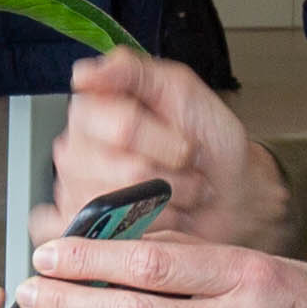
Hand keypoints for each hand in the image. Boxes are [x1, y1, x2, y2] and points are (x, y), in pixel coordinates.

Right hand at [36, 49, 287, 253]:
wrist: (230, 192)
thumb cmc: (208, 142)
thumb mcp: (179, 90)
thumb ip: (132, 72)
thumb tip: (86, 72)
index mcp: (93, 111)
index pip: (123, 126)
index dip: (164, 139)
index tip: (182, 139)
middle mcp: (77, 152)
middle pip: (128, 171)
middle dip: (171, 173)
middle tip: (181, 166)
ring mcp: (77, 194)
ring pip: (128, 206)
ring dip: (167, 201)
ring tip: (173, 190)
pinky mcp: (89, 233)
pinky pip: (120, 235)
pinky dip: (155, 226)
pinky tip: (157, 213)